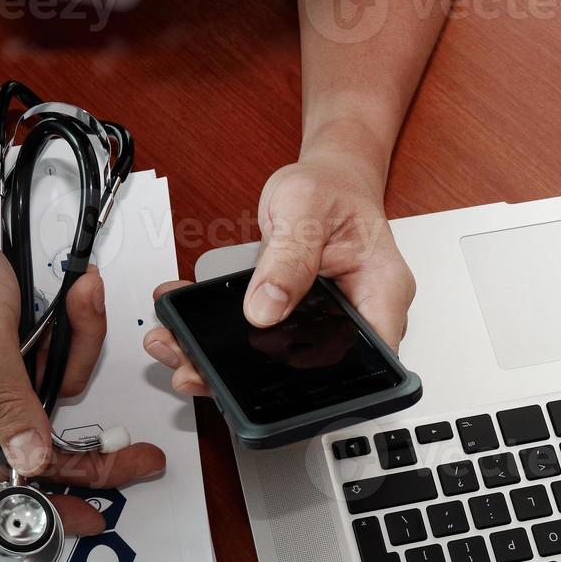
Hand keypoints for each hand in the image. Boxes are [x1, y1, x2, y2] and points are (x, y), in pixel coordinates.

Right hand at [0, 179, 164, 534]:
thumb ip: (7, 401)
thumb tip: (31, 462)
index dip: (43, 506)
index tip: (93, 516)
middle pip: (34, 448)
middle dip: (87, 440)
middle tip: (140, 456)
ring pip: (53, 398)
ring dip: (78, 351)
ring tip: (83, 298)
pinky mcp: (7, 355)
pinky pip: (54, 362)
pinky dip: (73, 332)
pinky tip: (79, 293)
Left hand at [142, 154, 414, 395]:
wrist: (331, 178)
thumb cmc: (332, 188)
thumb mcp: (304, 209)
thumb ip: (287, 259)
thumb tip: (264, 309)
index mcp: (381, 293)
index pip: (366, 360)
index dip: (319, 383)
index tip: (264, 374)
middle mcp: (360, 317)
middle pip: (317, 372)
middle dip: (254, 379)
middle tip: (196, 368)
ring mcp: (331, 324)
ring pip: (286, 365)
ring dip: (229, 362)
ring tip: (179, 348)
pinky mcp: (303, 323)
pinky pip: (268, 342)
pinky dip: (227, 338)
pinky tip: (187, 328)